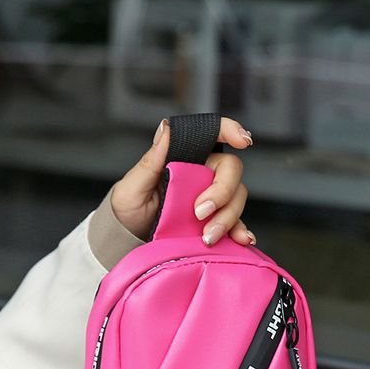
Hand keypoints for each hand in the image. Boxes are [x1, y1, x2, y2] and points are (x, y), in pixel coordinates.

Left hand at [111, 117, 254, 246]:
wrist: (128, 238)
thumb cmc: (129, 207)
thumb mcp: (133, 185)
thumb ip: (151, 160)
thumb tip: (166, 129)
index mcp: (185, 157)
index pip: (212, 135)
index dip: (231, 131)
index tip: (242, 141)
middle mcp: (202, 174)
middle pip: (231, 171)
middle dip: (222, 192)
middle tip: (200, 213)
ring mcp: (211, 198)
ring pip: (236, 197)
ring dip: (228, 218)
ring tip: (207, 237)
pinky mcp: (214, 221)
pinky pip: (236, 224)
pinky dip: (240, 231)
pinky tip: (241, 240)